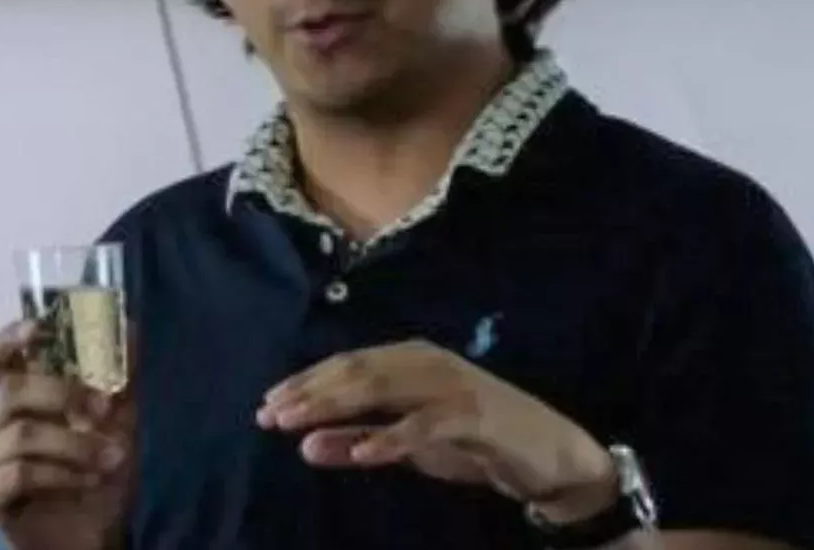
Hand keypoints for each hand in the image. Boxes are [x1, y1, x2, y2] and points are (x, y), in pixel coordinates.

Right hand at [0, 321, 134, 549]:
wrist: (94, 537)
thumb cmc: (98, 479)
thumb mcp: (121, 425)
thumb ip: (122, 380)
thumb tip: (128, 326)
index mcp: (25, 401)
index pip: (0, 360)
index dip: (12, 337)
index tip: (41, 328)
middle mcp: (0, 425)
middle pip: (14, 390)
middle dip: (65, 393)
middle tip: (104, 409)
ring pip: (21, 432)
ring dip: (75, 444)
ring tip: (111, 460)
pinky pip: (17, 474)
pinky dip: (61, 475)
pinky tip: (89, 483)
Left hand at [256, 340, 619, 523]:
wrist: (548, 454)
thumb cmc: (473, 443)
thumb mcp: (408, 446)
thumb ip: (358, 442)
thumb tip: (304, 445)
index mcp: (410, 359)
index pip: (346, 364)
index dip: (305, 382)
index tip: (265, 404)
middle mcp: (427, 361)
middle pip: (357, 370)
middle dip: (310, 392)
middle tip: (269, 413)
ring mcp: (452, 384)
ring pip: (383, 387)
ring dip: (336, 406)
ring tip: (297, 425)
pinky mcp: (475, 414)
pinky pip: (425, 424)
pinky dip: (392, 436)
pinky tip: (363, 452)